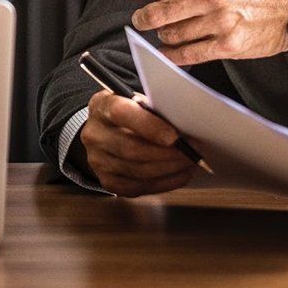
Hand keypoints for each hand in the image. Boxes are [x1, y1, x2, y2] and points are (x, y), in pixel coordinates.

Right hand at [77, 90, 195, 196]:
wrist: (106, 131)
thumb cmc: (129, 114)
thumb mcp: (137, 101)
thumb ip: (154, 110)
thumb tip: (185, 126)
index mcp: (101, 106)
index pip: (121, 114)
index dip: (149, 126)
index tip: (174, 136)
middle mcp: (95, 134)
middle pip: (131, 149)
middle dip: (167, 154)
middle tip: (192, 152)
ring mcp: (98, 161)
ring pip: (138, 171)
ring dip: (169, 169)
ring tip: (190, 162)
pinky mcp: (108, 181)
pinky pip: (139, 187)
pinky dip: (165, 182)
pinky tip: (180, 174)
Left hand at [127, 0, 287, 66]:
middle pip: (165, 12)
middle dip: (145, 18)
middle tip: (140, 20)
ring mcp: (222, 22)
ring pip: (173, 34)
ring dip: (162, 36)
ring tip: (164, 33)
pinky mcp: (228, 45)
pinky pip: (189, 54)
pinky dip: (172, 56)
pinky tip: (166, 53)